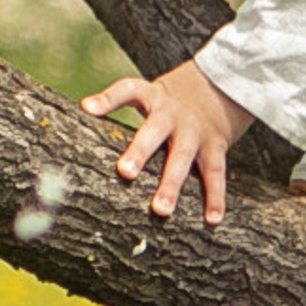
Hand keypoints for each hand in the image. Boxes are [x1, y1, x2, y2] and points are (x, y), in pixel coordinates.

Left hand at [84, 57, 253, 223]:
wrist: (223, 85)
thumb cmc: (173, 100)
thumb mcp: (151, 93)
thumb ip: (119, 105)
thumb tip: (82, 113)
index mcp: (153, 98)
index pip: (128, 90)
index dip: (108, 99)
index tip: (88, 108)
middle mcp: (173, 114)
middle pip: (154, 131)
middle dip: (140, 151)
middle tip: (125, 173)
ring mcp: (195, 131)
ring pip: (182, 157)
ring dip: (172, 184)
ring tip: (161, 210)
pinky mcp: (215, 146)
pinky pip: (215, 173)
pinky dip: (215, 197)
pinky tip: (212, 219)